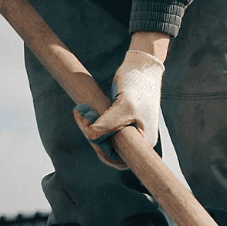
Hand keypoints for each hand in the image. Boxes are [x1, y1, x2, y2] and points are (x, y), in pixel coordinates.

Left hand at [72, 47, 164, 170]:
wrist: (140, 66)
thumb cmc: (138, 85)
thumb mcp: (125, 106)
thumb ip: (108, 124)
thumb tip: (91, 137)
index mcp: (144, 140)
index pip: (118, 159)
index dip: (101, 151)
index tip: (91, 135)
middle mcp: (137, 138)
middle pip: (108, 148)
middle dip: (91, 135)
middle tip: (82, 115)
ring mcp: (128, 129)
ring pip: (102, 138)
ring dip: (88, 126)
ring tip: (82, 110)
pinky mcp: (119, 119)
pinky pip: (102, 128)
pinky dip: (91, 120)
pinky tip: (84, 110)